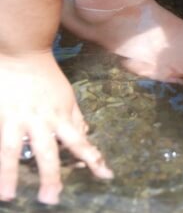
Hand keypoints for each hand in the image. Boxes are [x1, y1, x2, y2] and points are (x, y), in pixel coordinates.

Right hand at [0, 51, 112, 204]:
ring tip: (10, 196)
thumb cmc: (45, 74)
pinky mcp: (1, 115)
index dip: (92, 159)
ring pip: (14, 150)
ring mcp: (18, 118)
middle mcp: (42, 120)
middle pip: (49, 152)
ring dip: (10, 174)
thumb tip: (85, 135)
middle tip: (51, 199)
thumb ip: (74, 117)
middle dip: (50, 177)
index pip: (80, 142)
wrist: (23, 51)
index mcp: (62, 115)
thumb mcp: (67, 95)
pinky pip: (0, 140)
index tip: (105, 176)